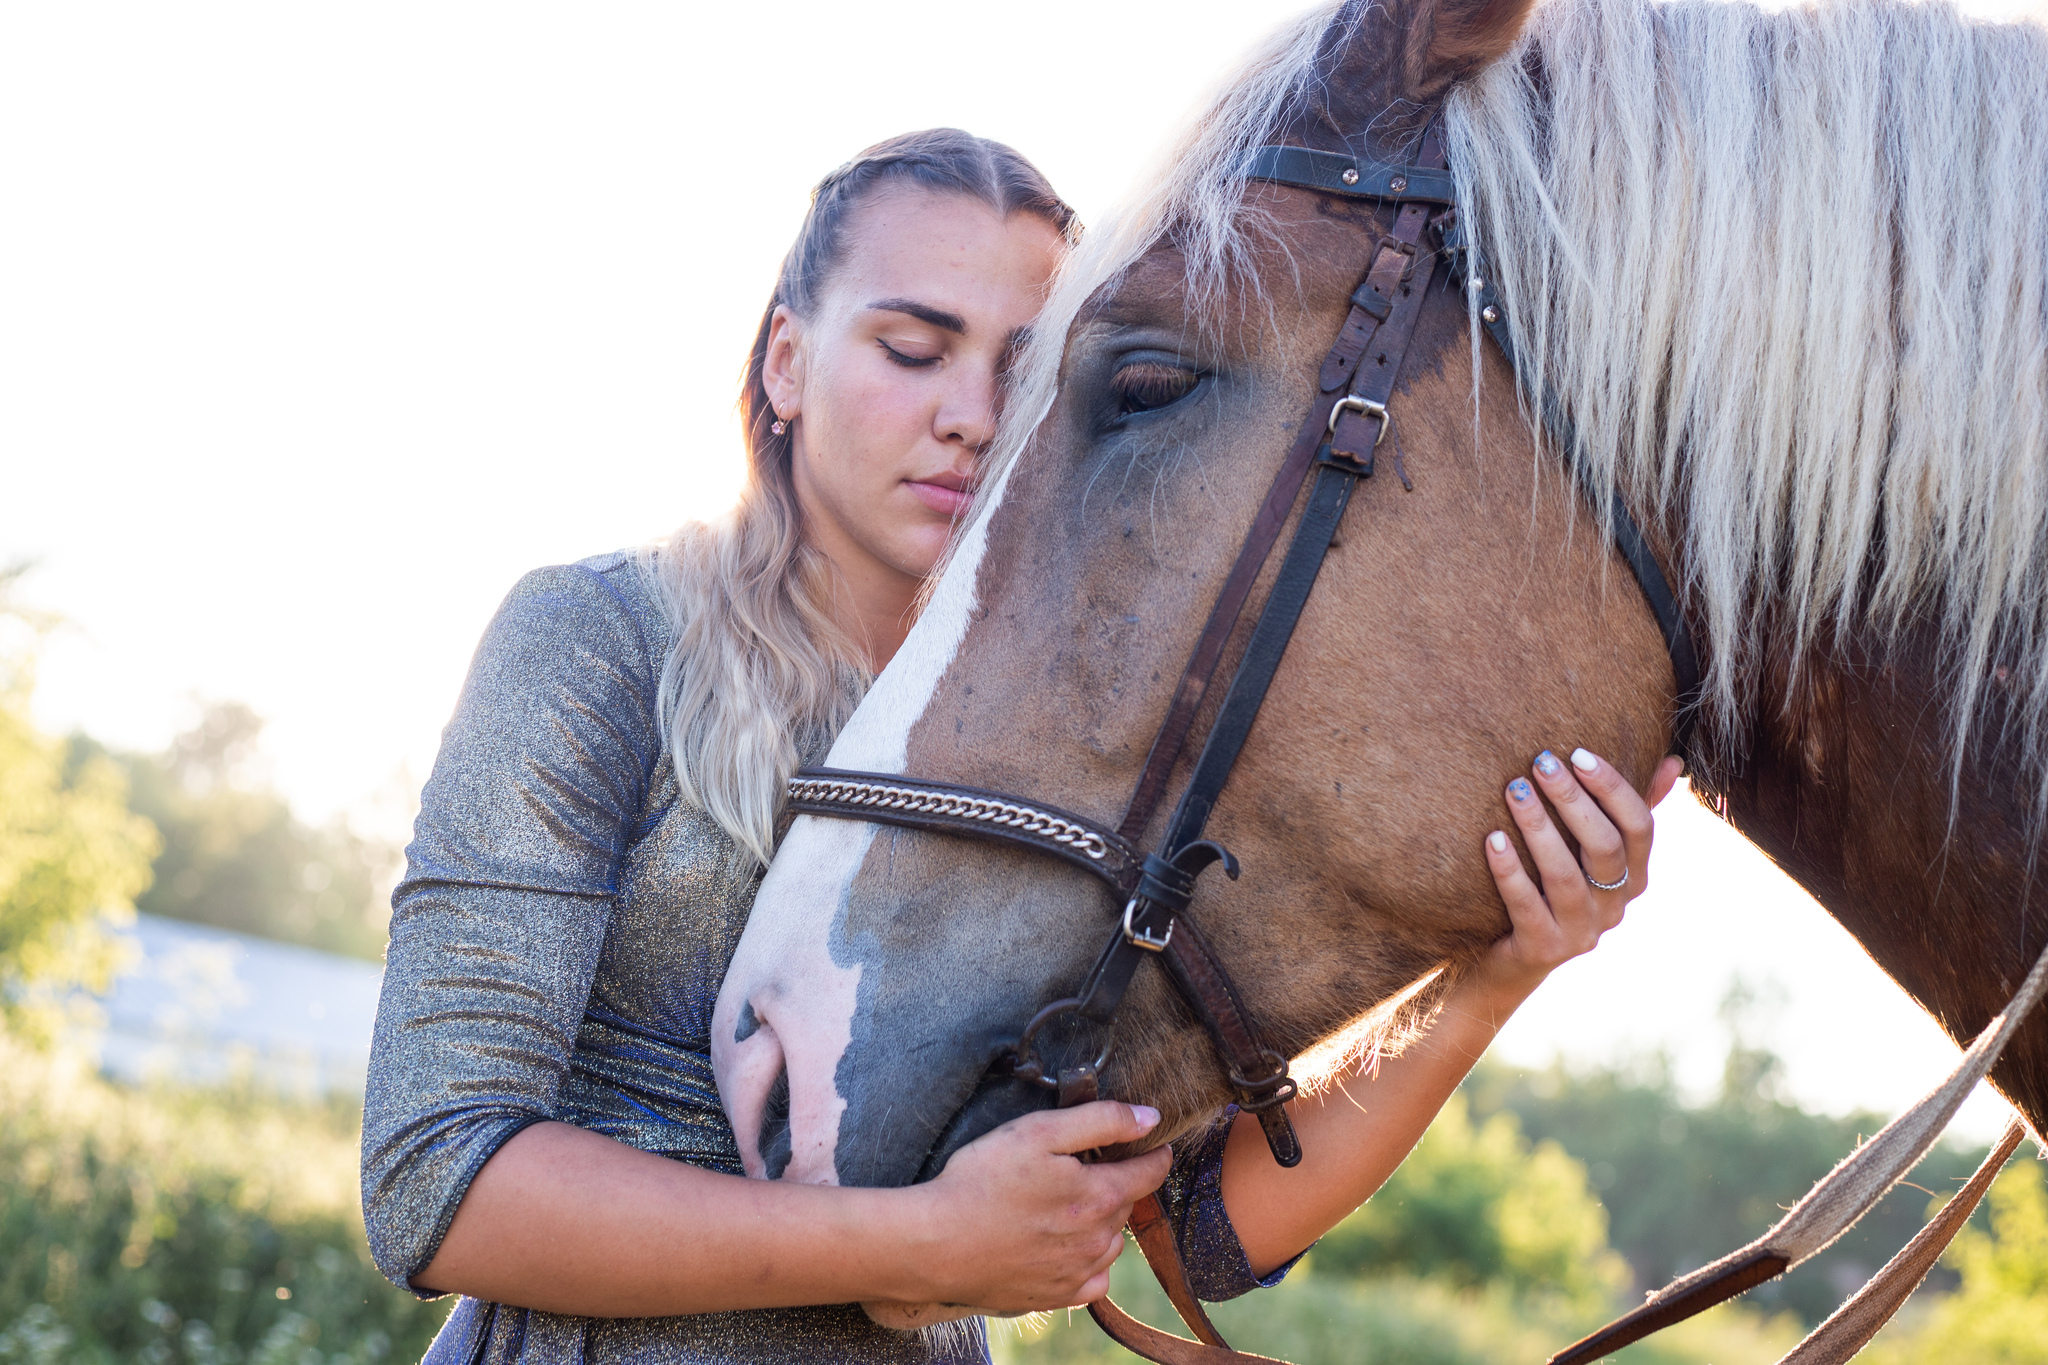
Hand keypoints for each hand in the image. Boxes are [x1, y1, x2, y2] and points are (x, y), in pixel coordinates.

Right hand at [874, 1101, 1171, 1318]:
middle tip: (1089, 1167)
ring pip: (1112, 1242)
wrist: (937, 1244)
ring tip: (1072, 1205)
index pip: (1149, 1172)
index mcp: (1100, 1196)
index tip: (1154, 1143)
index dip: (1154, 1153)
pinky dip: (1090, 1262)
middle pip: (1127, 1205)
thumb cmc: (983, 1180)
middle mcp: (1098, 1239)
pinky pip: (1093, 1280)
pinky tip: (1067, 1247)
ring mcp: (1078, 1273)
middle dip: (1118, 1183)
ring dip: (1104, 1222)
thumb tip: (1151, 1117)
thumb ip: (1101, 1120)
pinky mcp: (1056, 1297)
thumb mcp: (1039, 1131)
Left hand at [1476, 748, 1682, 997]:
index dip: (1612, 788)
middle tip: (1541, 762)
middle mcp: (1614, 907)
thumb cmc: (1552, 887)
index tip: (1577, 752)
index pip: (1639, 826)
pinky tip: (1492, 839)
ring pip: (1565, 876)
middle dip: (1573, 800)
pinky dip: (1509, 871)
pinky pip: (1526, 906)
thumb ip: (1628, 810)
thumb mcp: (1592, 851)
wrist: (1510, 958)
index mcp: (1634, 877)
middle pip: (1605, 847)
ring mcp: (1580, 933)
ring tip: (1514, 790)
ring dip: (1539, 828)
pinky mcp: (1542, 949)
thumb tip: (1674, 762)